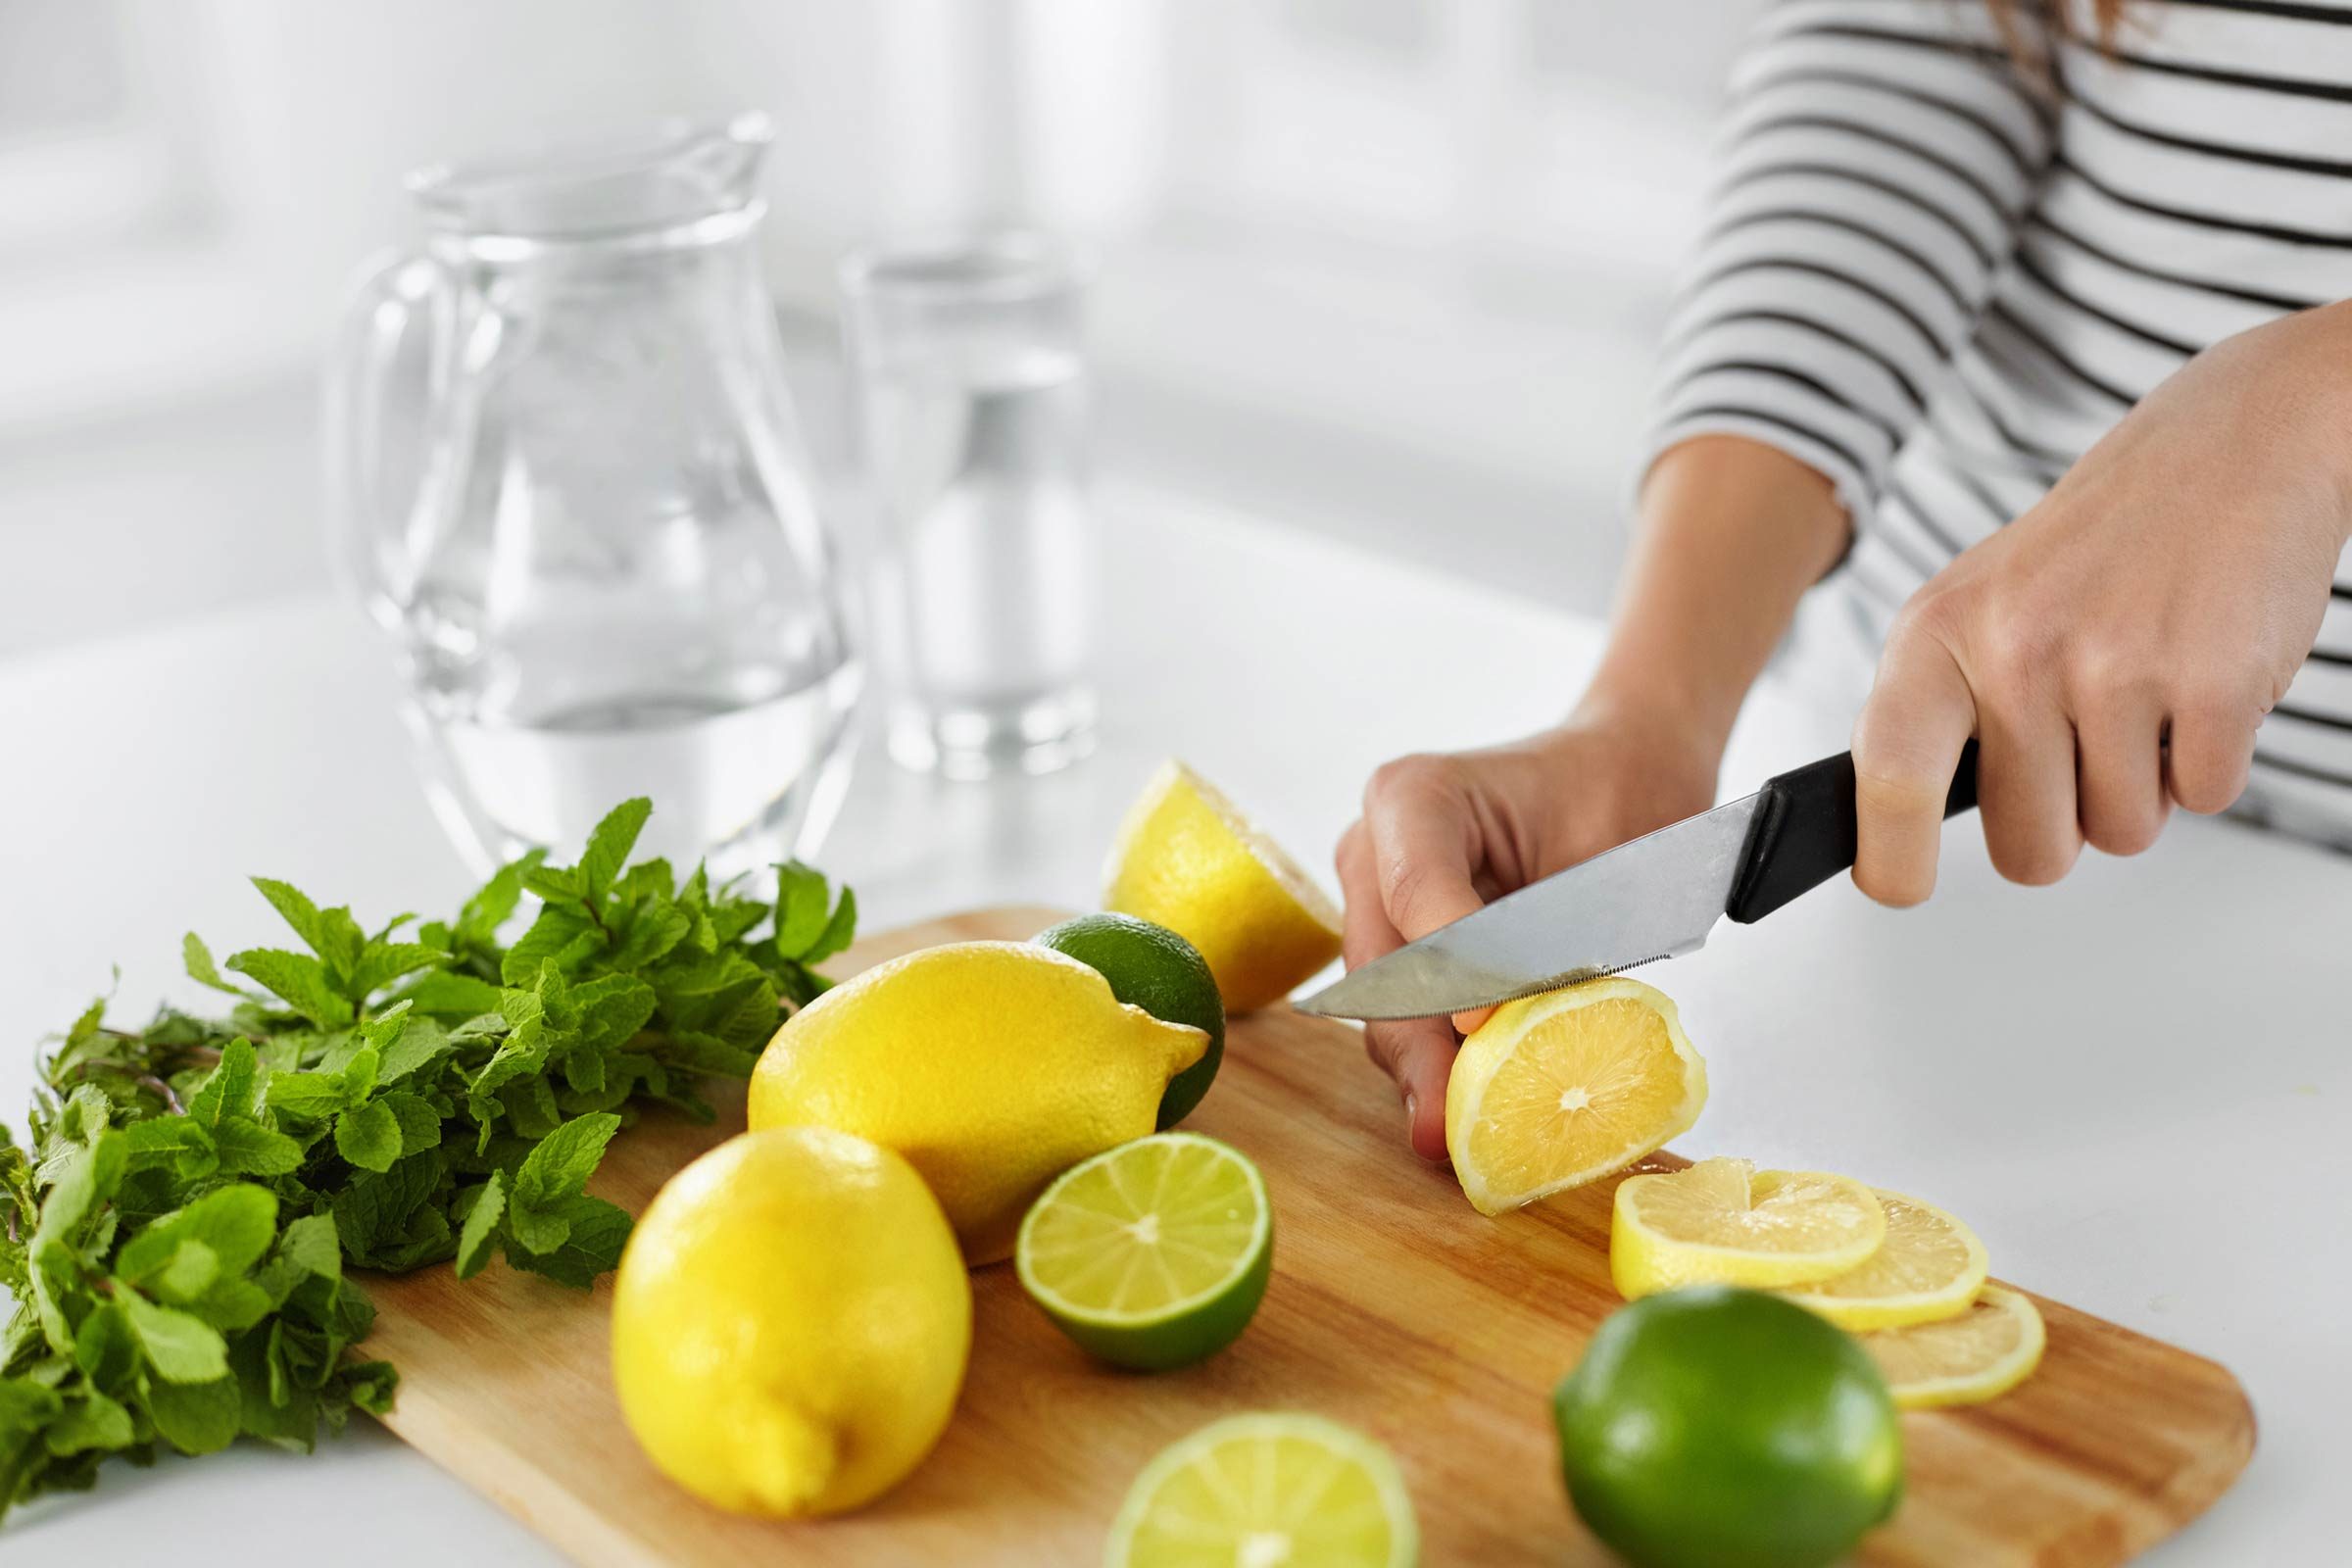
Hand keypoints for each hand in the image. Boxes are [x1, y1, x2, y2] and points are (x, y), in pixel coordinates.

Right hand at [1335, 708, 1719, 1159]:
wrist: (1622, 774)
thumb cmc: (1619, 793)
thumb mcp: (1603, 859)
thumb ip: (1556, 942)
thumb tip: (1527, 1040)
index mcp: (1414, 796)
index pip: (1413, 891)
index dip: (1446, 969)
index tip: (1485, 1027)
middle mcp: (1374, 848)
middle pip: (1381, 966)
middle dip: (1420, 1050)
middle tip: (1450, 1128)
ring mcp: (1376, 903)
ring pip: (1383, 1007)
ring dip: (1427, 1071)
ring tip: (1467, 1138)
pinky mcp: (1399, 952)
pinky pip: (1408, 1017)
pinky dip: (1442, 1066)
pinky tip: (1475, 1115)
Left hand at [1852, 303, 2351, 902]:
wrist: (2234, 443)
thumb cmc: (2097, 545)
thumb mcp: (1979, 605)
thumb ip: (1939, 713)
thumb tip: (1891, 836)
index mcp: (1937, 634)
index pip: (1886, 777)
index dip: (1891, 858)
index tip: (1899, 885)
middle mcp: (2014, 649)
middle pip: (2028, 849)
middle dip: (2064, 826)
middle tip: (2084, 745)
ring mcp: (2114, 667)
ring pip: (2119, 835)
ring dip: (2142, 787)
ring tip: (2144, 690)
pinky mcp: (2213, 685)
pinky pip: (2203, 798)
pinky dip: (2209, 761)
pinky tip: (2198, 680)